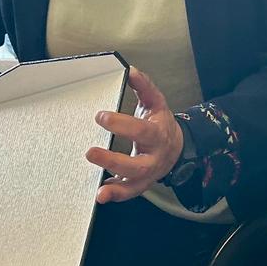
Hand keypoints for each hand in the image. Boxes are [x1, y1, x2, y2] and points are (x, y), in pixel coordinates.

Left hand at [87, 67, 183, 204]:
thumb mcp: (156, 102)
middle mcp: (154, 157)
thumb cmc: (159, 123)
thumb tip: (131, 70)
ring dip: (116, 188)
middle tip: (90, 152)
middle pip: (137, 164)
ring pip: (134, 184)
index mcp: (158, 134)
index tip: (100, 117)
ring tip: (99, 190)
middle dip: (113, 160)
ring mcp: (148, 174)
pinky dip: (116, 195)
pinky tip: (101, 195)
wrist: (176, 147)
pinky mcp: (141, 184)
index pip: (140, 131)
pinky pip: (130, 193)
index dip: (121, 125)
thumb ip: (144, 87)